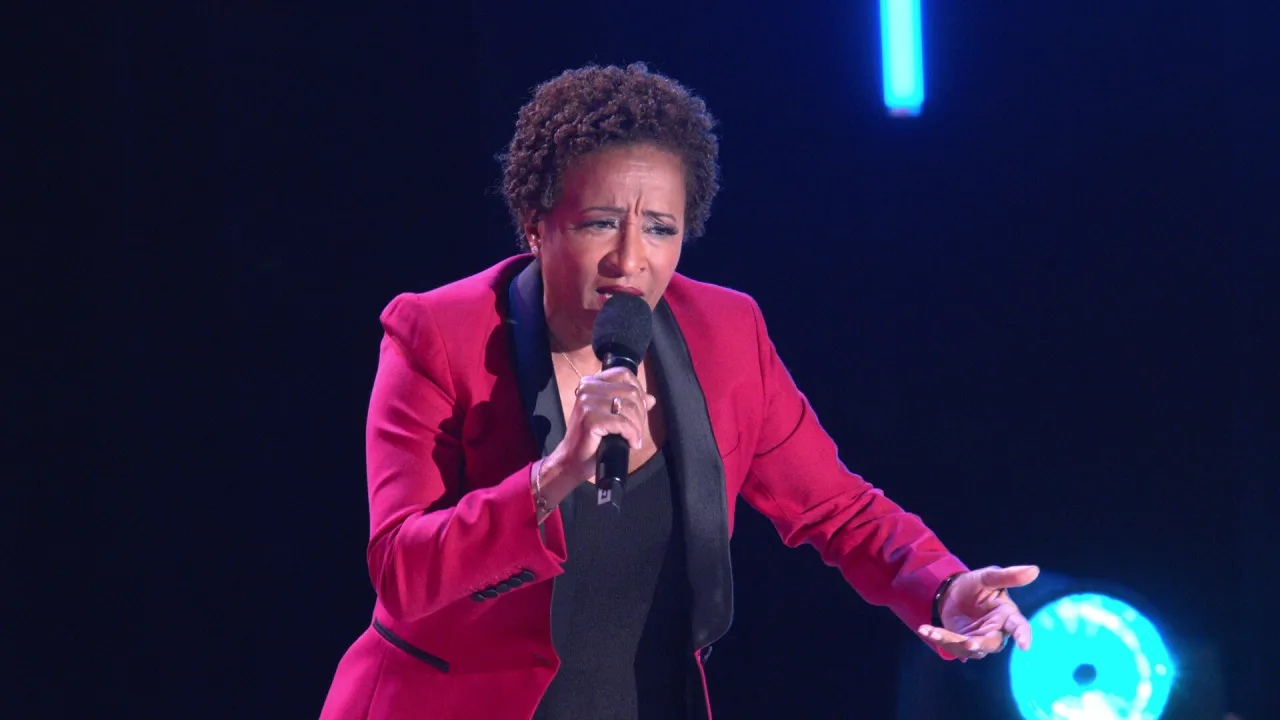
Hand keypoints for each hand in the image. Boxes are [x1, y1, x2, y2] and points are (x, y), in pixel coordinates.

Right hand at [545, 366, 655, 486]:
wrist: (573, 459)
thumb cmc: (592, 438)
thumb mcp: (612, 416)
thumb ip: (629, 404)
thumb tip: (650, 399)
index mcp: (591, 382)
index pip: (623, 374)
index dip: (639, 390)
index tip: (641, 409)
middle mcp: (587, 388)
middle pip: (630, 392)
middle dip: (640, 413)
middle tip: (638, 430)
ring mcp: (587, 402)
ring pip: (629, 407)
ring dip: (637, 426)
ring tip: (635, 438)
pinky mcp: (590, 419)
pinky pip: (622, 423)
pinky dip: (632, 434)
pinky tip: (632, 443)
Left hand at [917, 565, 1038, 660]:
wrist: (952, 592)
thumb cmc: (975, 584)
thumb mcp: (988, 577)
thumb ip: (1008, 576)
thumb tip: (1034, 569)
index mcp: (1007, 615)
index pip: (1019, 626)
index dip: (1023, 636)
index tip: (1025, 646)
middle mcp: (995, 631)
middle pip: (993, 643)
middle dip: (980, 644)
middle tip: (969, 642)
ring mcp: (979, 640)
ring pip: (970, 648)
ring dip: (952, 641)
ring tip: (934, 632)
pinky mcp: (962, 644)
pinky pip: (952, 646)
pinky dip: (939, 638)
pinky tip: (925, 630)